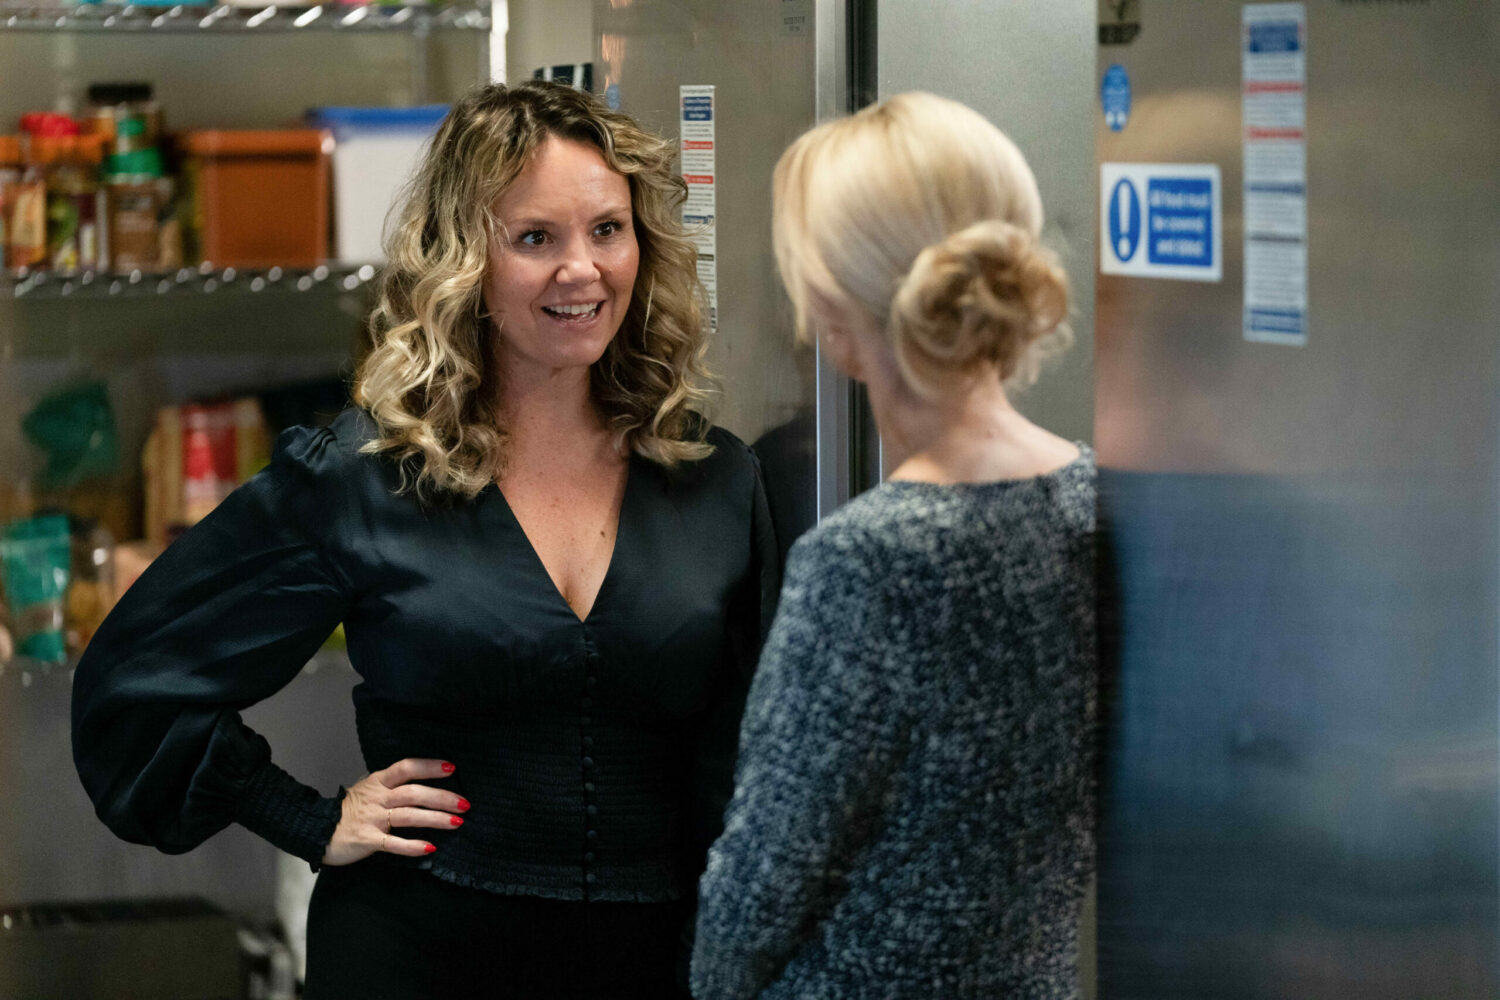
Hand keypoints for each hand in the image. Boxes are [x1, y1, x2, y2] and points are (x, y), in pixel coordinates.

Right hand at [321, 758, 469, 866]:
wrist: (315, 829)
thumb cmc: (347, 810)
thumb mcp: (367, 789)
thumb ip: (391, 785)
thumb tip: (422, 782)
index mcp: (378, 782)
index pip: (406, 767)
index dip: (429, 766)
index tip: (451, 768)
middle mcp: (377, 797)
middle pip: (414, 793)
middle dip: (442, 797)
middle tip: (465, 803)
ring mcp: (372, 819)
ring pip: (409, 816)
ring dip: (435, 819)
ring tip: (457, 823)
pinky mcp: (367, 840)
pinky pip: (393, 843)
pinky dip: (412, 846)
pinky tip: (430, 848)